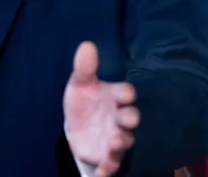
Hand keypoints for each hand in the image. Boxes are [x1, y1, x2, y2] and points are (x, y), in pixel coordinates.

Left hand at [63, 41, 139, 176]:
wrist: (77, 127)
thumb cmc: (84, 101)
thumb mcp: (80, 84)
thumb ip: (85, 68)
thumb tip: (86, 45)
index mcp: (115, 98)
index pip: (125, 93)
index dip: (125, 93)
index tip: (123, 93)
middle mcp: (119, 119)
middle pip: (130, 119)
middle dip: (130, 118)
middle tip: (129, 118)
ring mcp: (115, 139)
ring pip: (123, 143)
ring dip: (120, 143)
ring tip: (114, 143)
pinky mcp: (106, 157)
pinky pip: (110, 166)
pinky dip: (106, 170)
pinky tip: (101, 173)